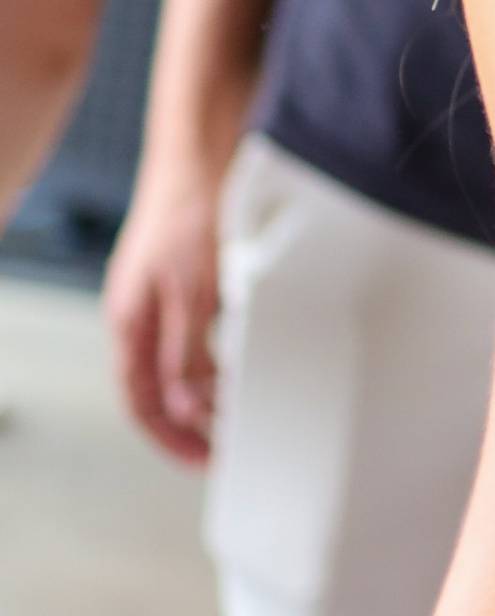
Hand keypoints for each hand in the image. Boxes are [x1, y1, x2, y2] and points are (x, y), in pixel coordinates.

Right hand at [102, 151, 228, 462]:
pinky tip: (243, 368)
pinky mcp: (186, 282)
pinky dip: (216, 362)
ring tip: (240, 419)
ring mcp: (161, 300)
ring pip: (179, 366)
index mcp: (129, 324)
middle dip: (188, 426)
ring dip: (205, 396)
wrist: (197, 153)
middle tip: (226, 452)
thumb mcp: (189, 291)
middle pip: (158, 391)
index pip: (141, 402)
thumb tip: (184, 411)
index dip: (170, 438)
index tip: (206, 462)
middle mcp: (141, 317)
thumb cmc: (187, 214)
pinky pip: (196, 338)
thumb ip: (185, 353)